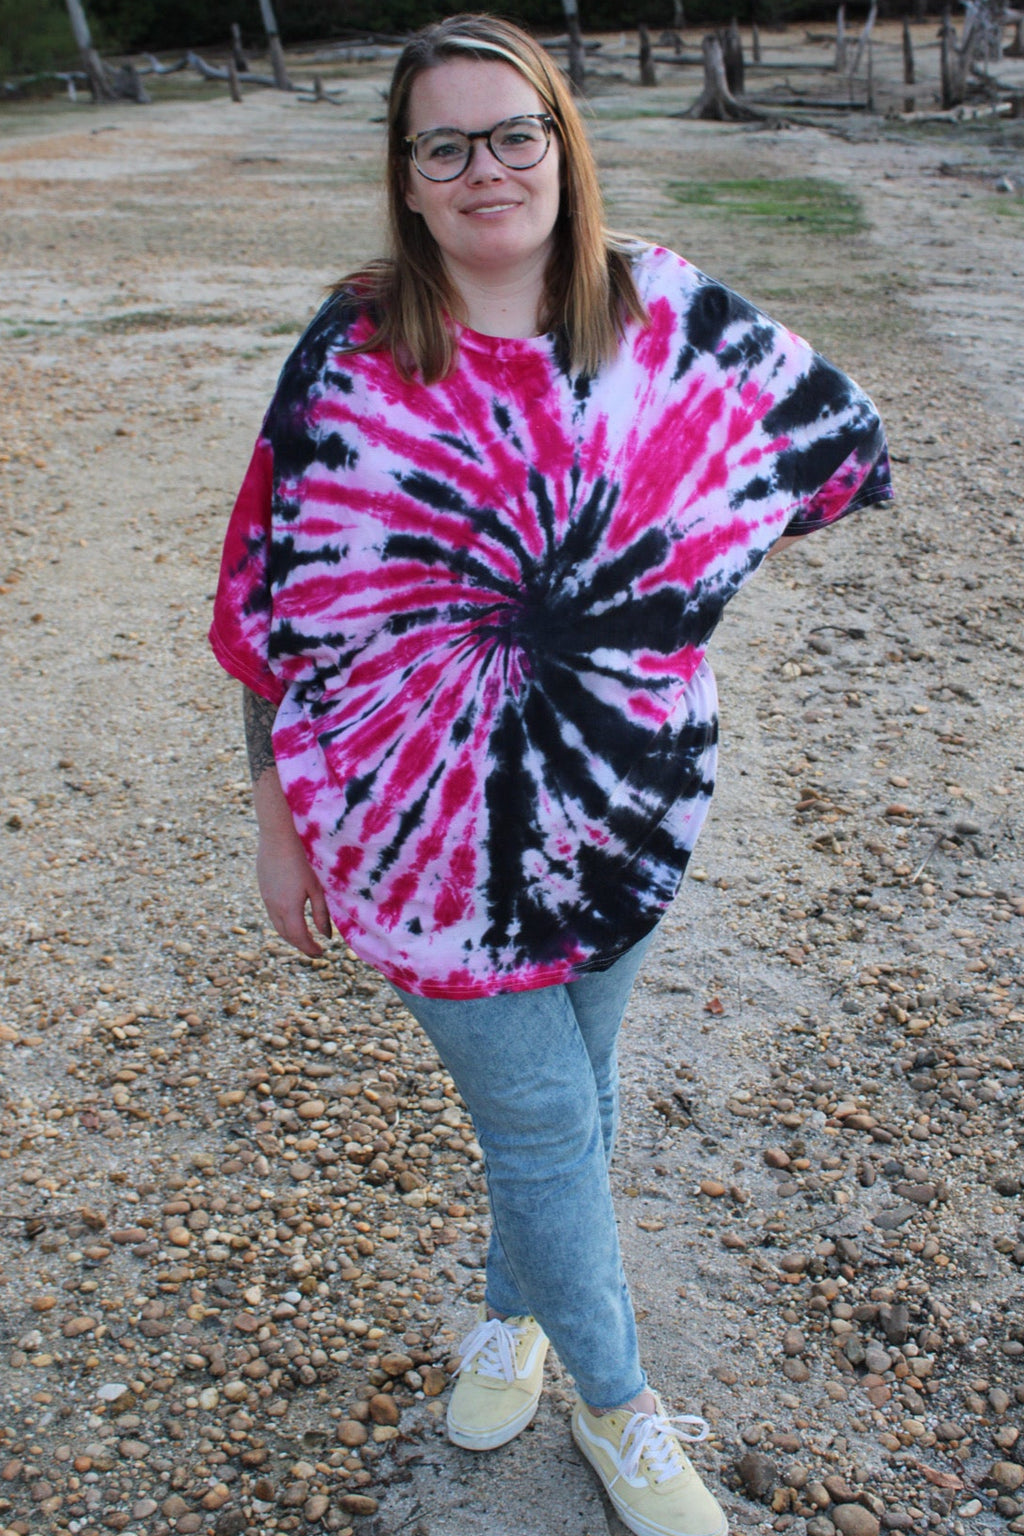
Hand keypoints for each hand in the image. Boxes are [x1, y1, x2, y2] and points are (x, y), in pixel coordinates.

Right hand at [256, 824, 332, 956]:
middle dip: (301, 945)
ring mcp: (267, 901)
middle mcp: (275, 908)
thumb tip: (326, 936)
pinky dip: (283, 925)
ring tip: (305, 939)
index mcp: (289, 909)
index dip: (310, 948)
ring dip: (291, 937)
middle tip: (314, 951)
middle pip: (287, 935)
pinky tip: (292, 922)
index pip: (299, 937)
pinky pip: (273, 916)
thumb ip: (320, 913)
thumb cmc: (301, 862)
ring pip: (278, 927)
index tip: (321, 953)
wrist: (277, 840)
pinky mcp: (264, 893)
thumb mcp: (315, 888)